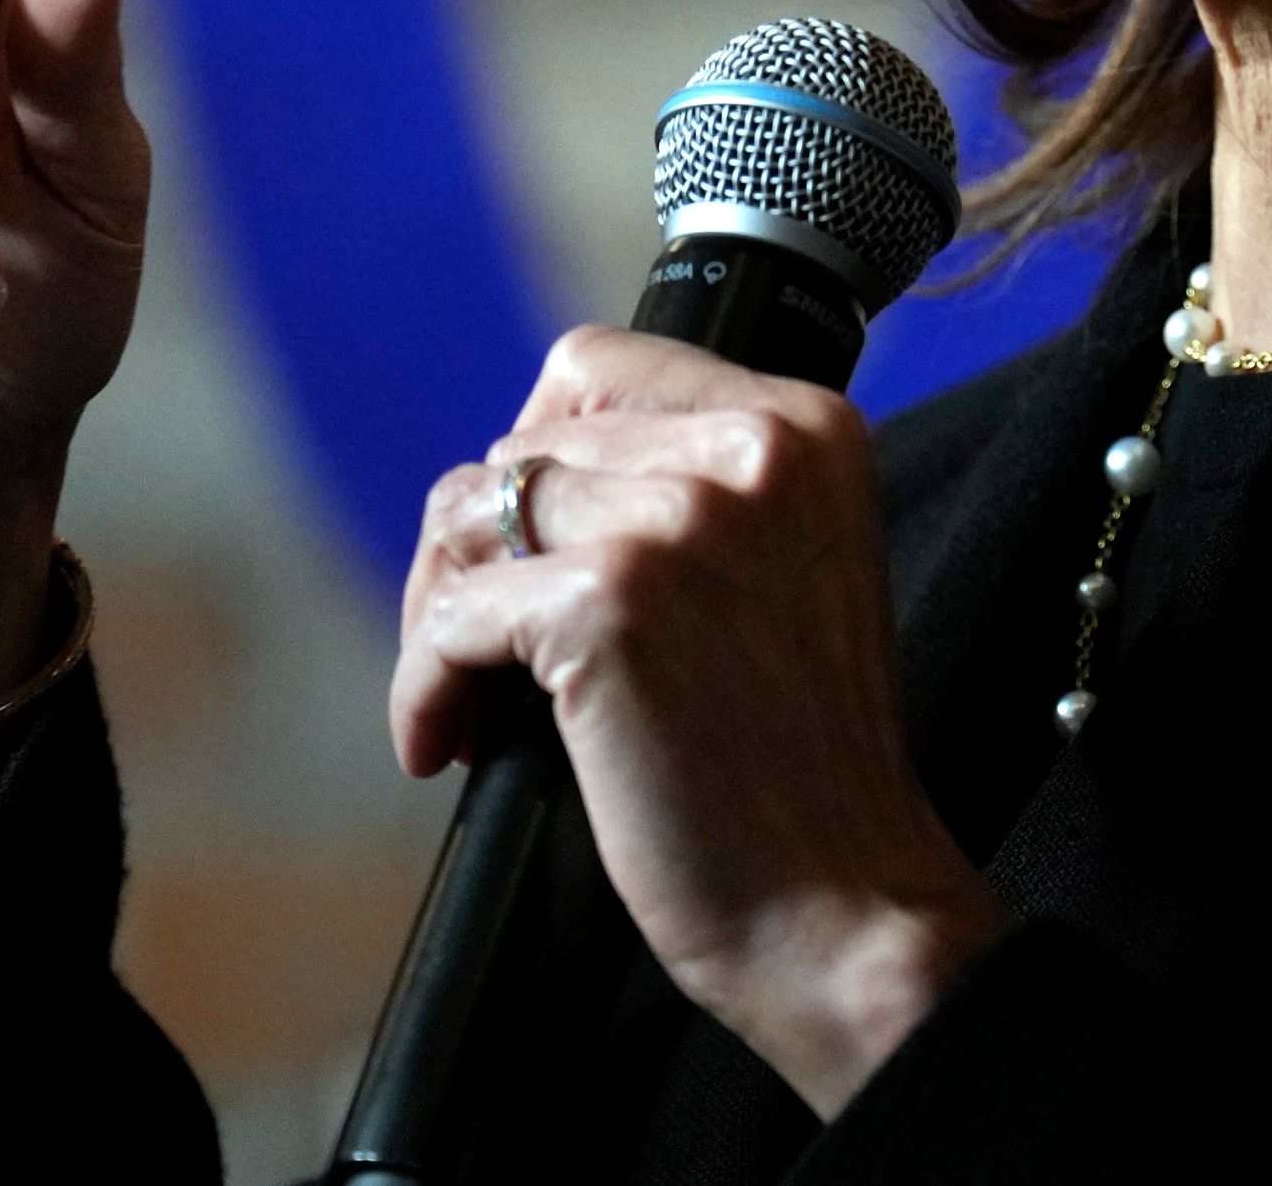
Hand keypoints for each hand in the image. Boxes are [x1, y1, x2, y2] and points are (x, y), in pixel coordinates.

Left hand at [395, 329, 1008, 1117]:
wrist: (846, 905)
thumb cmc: (802, 762)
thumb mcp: (789, 565)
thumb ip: (695, 488)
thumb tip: (524, 468)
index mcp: (806, 425)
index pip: (600, 367)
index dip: (539, 459)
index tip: (526, 550)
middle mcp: (752, 447)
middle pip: (524, 442)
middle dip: (479, 546)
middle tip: (479, 650)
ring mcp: (681, 521)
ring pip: (473, 512)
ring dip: (441, 611)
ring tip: (465, 699)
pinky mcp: (608, 604)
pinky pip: (453, 615)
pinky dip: (426, 684)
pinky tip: (445, 744)